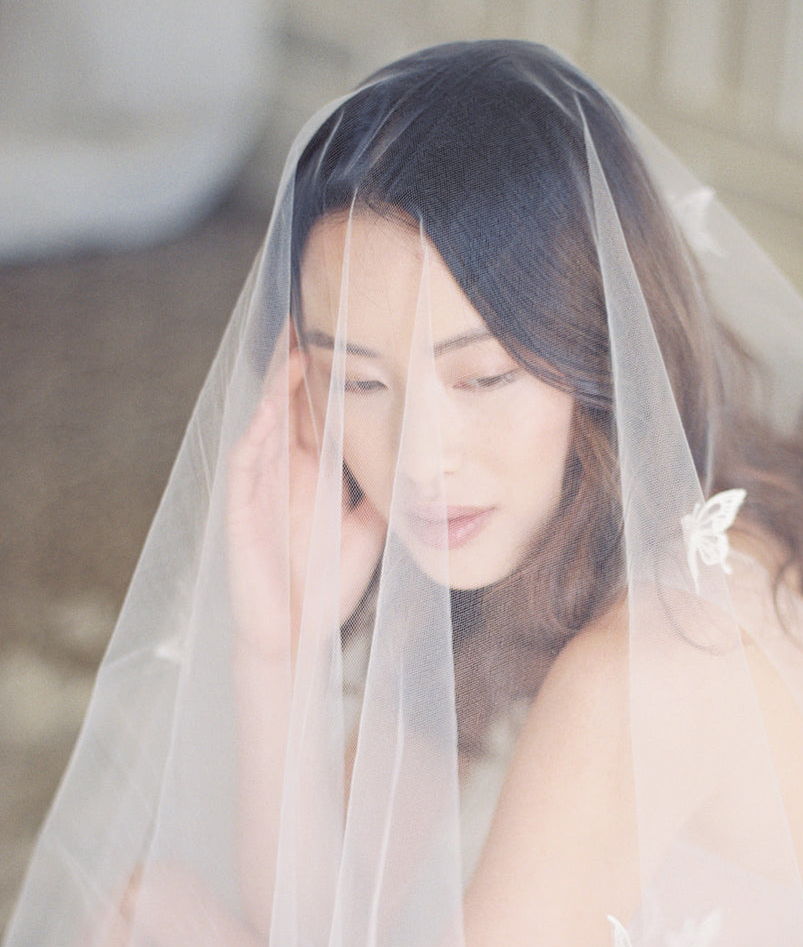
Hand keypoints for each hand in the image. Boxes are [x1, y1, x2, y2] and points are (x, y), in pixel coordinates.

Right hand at [226, 332, 386, 660]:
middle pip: (290, 402)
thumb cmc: (329, 584)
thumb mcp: (371, 528)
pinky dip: (257, 432)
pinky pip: (246, 461)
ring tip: (290, 342)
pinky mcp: (244, 509)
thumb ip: (383, 490)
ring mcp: (262, 486)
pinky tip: (271, 408)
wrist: (298, 635)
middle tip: (310, 310)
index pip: (320, 409)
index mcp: (315, 472)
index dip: (330, 372)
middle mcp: (286, 470)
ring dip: (276, 384)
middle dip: (297, 359)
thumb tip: (415, 457)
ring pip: (265, 421)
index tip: (346, 329)